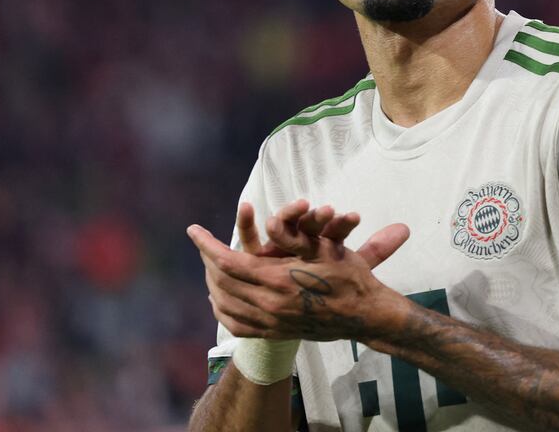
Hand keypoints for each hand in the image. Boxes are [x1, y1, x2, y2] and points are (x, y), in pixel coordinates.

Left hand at [188, 209, 410, 341]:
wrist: (364, 315)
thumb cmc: (349, 276)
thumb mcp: (324, 248)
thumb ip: (293, 238)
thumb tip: (267, 224)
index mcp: (279, 279)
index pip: (228, 262)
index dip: (207, 245)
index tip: (194, 230)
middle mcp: (270, 304)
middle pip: (221, 282)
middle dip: (207, 261)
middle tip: (203, 245)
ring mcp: (271, 322)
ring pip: (225, 304)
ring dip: (211, 283)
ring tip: (208, 267)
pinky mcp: (275, 333)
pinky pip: (236, 325)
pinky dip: (222, 310)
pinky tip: (220, 298)